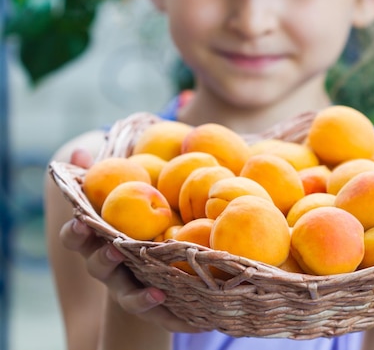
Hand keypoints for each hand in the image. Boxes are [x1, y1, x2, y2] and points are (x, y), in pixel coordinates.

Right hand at [59, 148, 199, 332]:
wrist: (150, 278)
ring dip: (140, 296)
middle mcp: (111, 269)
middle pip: (98, 267)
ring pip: (128, 296)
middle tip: (116, 250)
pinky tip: (198, 322)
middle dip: (104, 260)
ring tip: (158, 293)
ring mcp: (130, 289)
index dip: (76, 230)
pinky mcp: (155, 309)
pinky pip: (164, 317)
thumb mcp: (122, 203)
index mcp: (99, 242)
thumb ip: (106, 178)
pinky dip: (178, 319)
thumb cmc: (133, 230)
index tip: (82, 221)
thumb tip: (82, 150)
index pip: (77, 237)